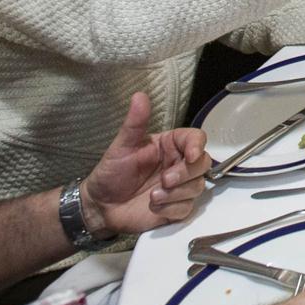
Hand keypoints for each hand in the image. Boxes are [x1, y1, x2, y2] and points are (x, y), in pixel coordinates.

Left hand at [79, 92, 210, 236]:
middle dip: (185, 173)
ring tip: (153, 196)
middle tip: (165, 180)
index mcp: (170, 145)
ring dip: (176, 194)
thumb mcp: (121, 146)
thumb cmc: (111, 173)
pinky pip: (187, 208)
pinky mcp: (177, 208)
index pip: (196, 139)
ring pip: (197, 187)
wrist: (101, 206)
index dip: (197, 145)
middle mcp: (178, 164)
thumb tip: (140, 96)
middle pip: (202, 163)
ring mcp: (180, 187)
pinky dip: (171, 208)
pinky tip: (154, 206)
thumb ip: (134, 123)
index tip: (190, 155)